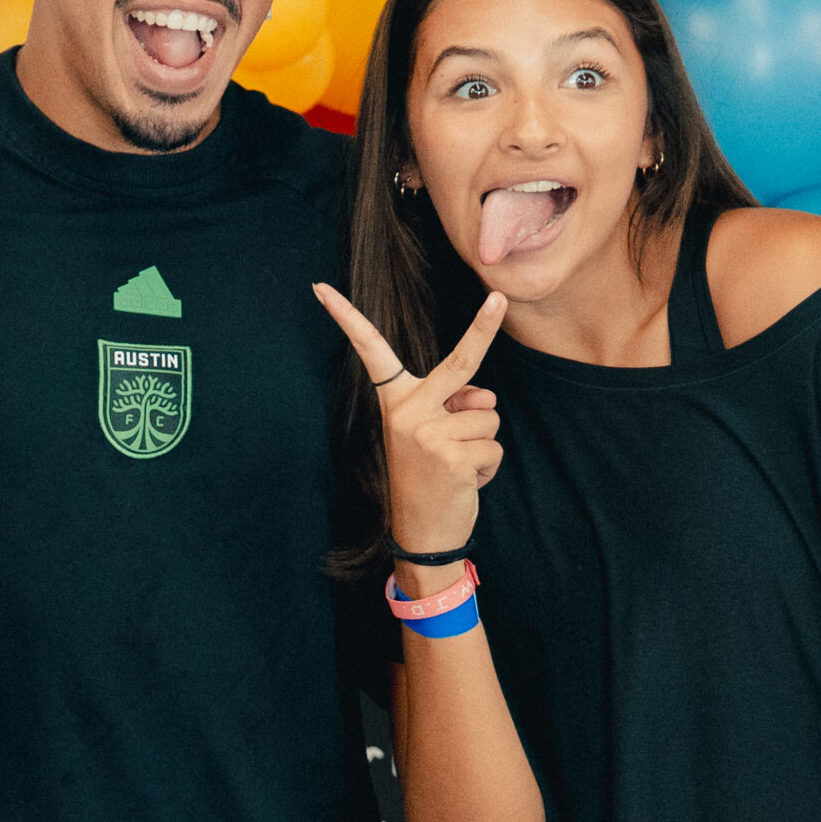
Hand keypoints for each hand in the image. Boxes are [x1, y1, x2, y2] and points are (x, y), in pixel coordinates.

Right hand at [313, 284, 506, 558]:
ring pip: (488, 417)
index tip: (321, 288)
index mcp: (395, 401)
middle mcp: (407, 411)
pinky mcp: (452, 456)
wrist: (422, 534)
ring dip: (483, 444)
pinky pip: (493, 447)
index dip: (346, 318)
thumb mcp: (433, 434)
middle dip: (482, 326)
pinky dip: (488, 467)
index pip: (370, 352)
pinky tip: (464, 481)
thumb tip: (484, 399)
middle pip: (460, 363)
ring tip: (457, 466)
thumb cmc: (428, 477)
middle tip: (498, 297)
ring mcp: (429, 433)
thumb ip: (456, 406)